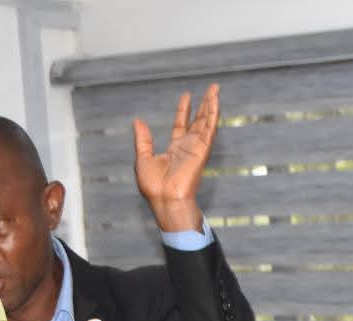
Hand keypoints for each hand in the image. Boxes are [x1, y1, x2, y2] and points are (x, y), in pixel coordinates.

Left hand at [133, 84, 219, 232]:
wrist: (164, 199)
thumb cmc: (154, 187)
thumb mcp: (143, 158)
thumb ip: (143, 140)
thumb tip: (138, 122)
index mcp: (175, 149)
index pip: (181, 125)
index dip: (184, 111)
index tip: (187, 96)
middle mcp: (188, 147)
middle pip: (198, 121)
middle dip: (204, 105)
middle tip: (211, 89)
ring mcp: (196, 148)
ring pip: (207, 122)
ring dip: (212, 105)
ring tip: (215, 89)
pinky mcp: (202, 150)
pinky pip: (210, 129)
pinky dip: (213, 115)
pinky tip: (215, 101)